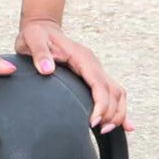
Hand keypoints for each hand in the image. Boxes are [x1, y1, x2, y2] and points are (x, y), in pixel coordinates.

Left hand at [15, 19, 133, 135]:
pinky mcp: (92, 76)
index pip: (99, 84)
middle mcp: (92, 64)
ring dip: (116, 113)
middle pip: (113, 91)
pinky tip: (125, 125)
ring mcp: (94, 70)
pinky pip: (112, 93)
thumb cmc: (37, 34)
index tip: (93, 122)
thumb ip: (39, 53)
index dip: (101, 104)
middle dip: (110, 113)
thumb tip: (47, 69)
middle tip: (98, 129)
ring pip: (117, 93)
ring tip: (105, 130)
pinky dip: (119, 110)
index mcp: (82, 57)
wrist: (40, 28)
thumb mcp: (32, 39)